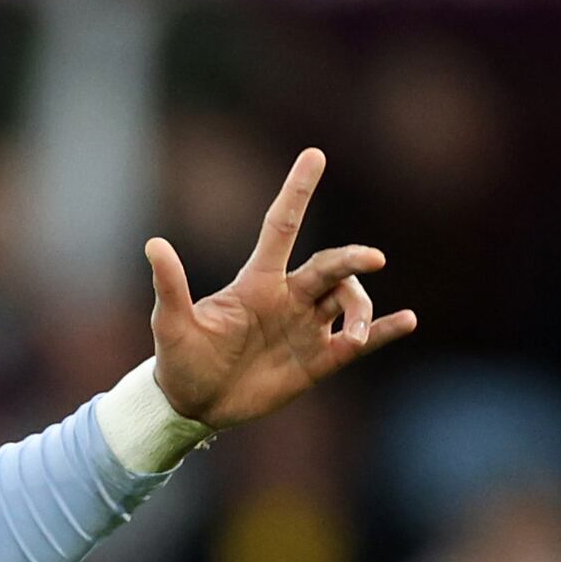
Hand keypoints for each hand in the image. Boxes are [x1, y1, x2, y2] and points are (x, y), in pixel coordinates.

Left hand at [146, 148, 414, 432]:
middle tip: (373, 260)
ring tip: (354, 338)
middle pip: (329, 267)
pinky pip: (359, 341)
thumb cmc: (180, 360)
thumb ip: (171, 286)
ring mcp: (306, 327)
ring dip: (360, 313)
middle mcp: (288, 297)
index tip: (314, 155)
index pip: (282, 227)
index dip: (297, 191)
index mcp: (256, 282)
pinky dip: (384, 330)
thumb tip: (153, 244)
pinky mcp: (318, 360)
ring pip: (348, 302)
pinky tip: (407, 321)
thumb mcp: (171, 325)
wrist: (194, 406)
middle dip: (351, 259)